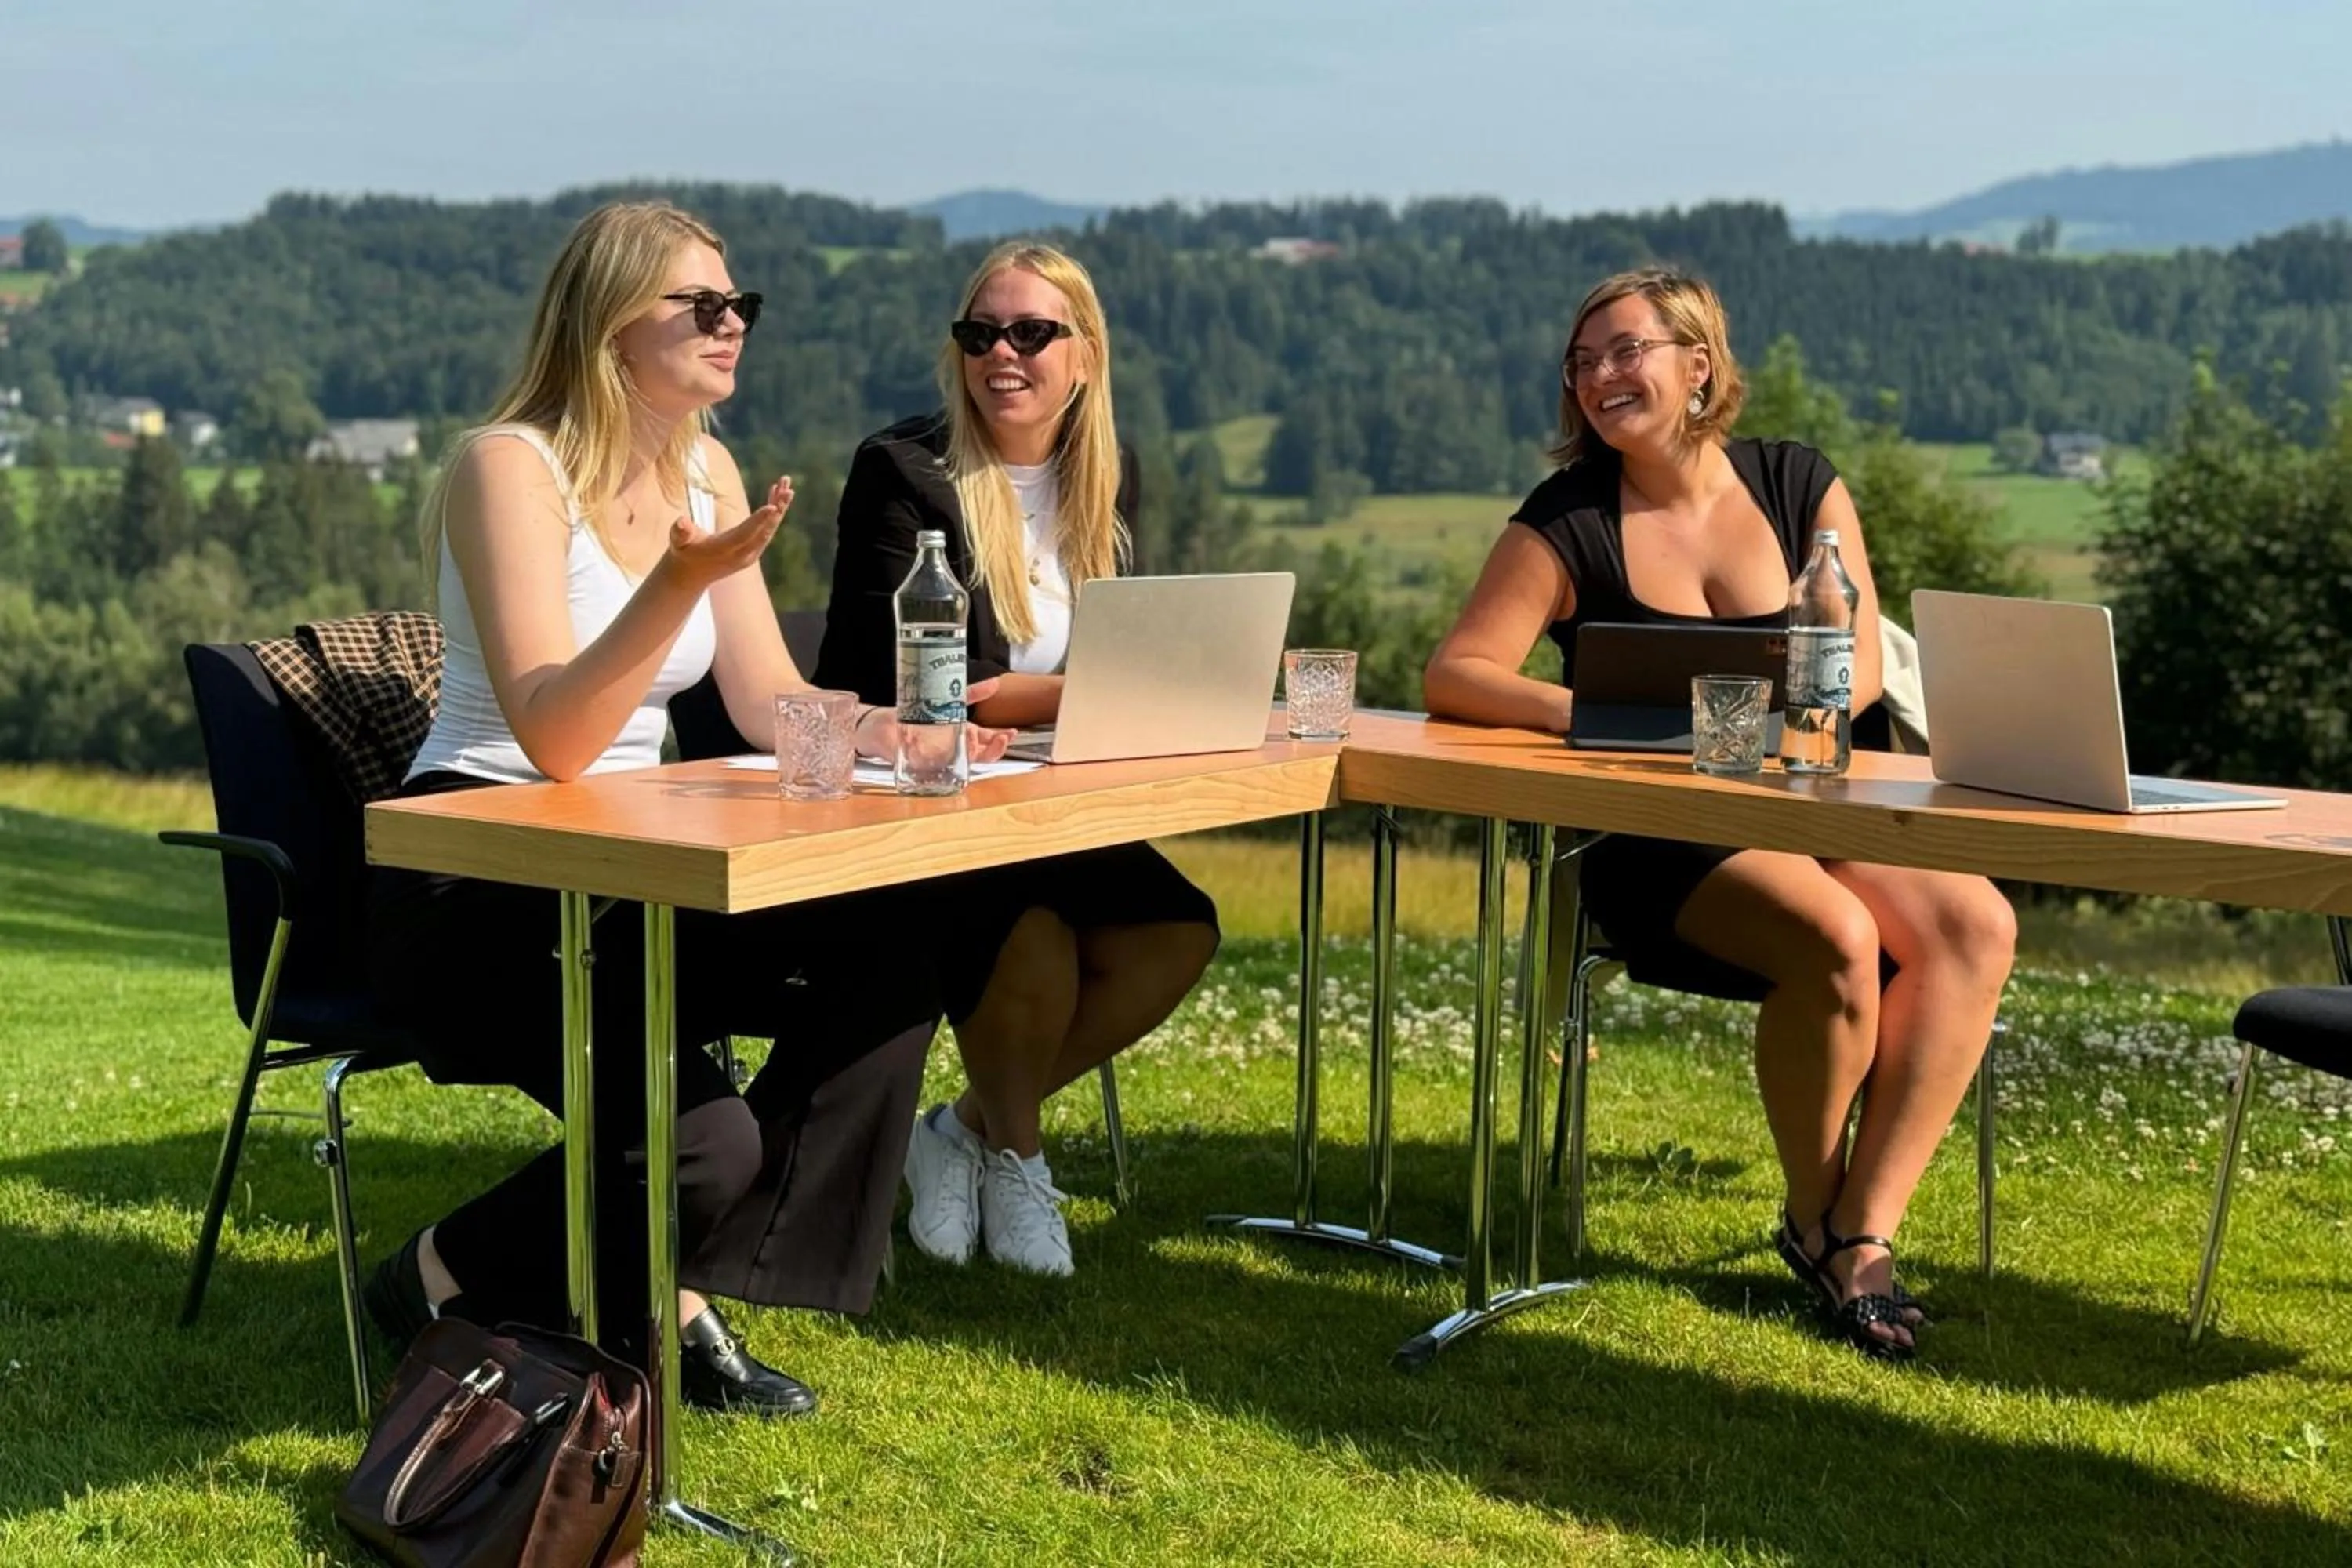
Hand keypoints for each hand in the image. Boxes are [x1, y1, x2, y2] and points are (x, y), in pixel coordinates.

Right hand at [661, 475, 792, 592]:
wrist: (691, 574)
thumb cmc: (683, 552)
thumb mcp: (678, 541)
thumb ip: (680, 533)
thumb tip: (680, 523)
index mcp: (725, 550)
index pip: (745, 534)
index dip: (759, 521)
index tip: (774, 507)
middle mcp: (743, 553)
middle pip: (764, 530)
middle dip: (778, 509)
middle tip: (788, 489)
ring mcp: (751, 553)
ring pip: (770, 528)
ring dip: (779, 506)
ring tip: (786, 483)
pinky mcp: (754, 549)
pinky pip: (768, 528)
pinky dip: (773, 512)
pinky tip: (776, 493)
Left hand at [852, 677, 1015, 763]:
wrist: (883, 723)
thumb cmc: (916, 712)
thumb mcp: (948, 698)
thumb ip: (972, 693)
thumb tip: (996, 683)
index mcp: (963, 735)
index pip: (988, 743)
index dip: (1001, 741)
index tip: (1010, 733)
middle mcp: (955, 749)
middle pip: (981, 756)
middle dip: (994, 750)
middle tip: (1000, 739)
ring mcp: (939, 758)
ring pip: (962, 764)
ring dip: (972, 755)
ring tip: (976, 742)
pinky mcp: (920, 764)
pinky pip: (934, 770)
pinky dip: (940, 764)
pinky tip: (946, 755)